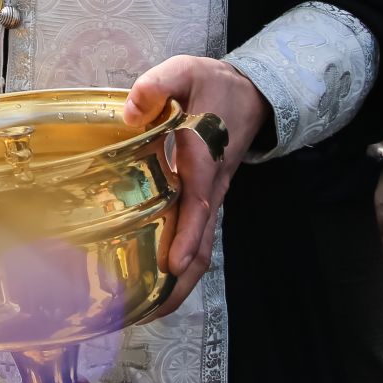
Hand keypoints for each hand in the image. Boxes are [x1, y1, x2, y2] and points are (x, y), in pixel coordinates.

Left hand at [122, 54, 269, 317]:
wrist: (250, 93)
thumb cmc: (212, 84)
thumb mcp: (185, 70)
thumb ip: (157, 85)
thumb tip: (132, 112)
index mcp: (205, 155)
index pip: (197, 200)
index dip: (187, 233)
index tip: (173, 263)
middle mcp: (212, 186)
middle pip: (203, 240)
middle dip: (181, 278)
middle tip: (151, 310)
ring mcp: (212, 197)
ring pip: (203, 247)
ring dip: (181, 281)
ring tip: (149, 311)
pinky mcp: (206, 200)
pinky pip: (198, 239)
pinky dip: (182, 265)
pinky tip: (160, 284)